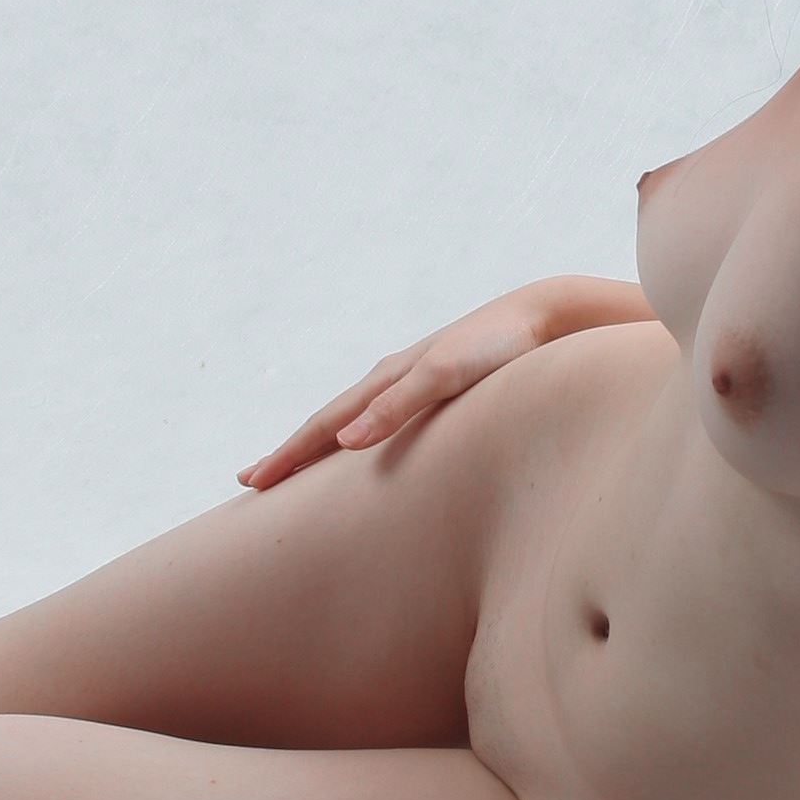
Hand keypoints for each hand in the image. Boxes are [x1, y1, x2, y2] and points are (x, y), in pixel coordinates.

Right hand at [238, 285, 563, 491]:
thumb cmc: (499, 348)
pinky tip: (365, 444)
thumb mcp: (445, 375)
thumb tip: (345, 442)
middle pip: (328, 422)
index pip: (324, 425)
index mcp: (387, 379)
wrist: (547, 317)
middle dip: (290, 453)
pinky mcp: (442, 387)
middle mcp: (393, 379)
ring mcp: (414, 382)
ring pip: (353, 419)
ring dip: (320, 444)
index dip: (288, 455)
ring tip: (297, 466)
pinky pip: (383, 418)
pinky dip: (358, 435)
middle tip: (252, 480)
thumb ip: (397, 407)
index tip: (252, 482)